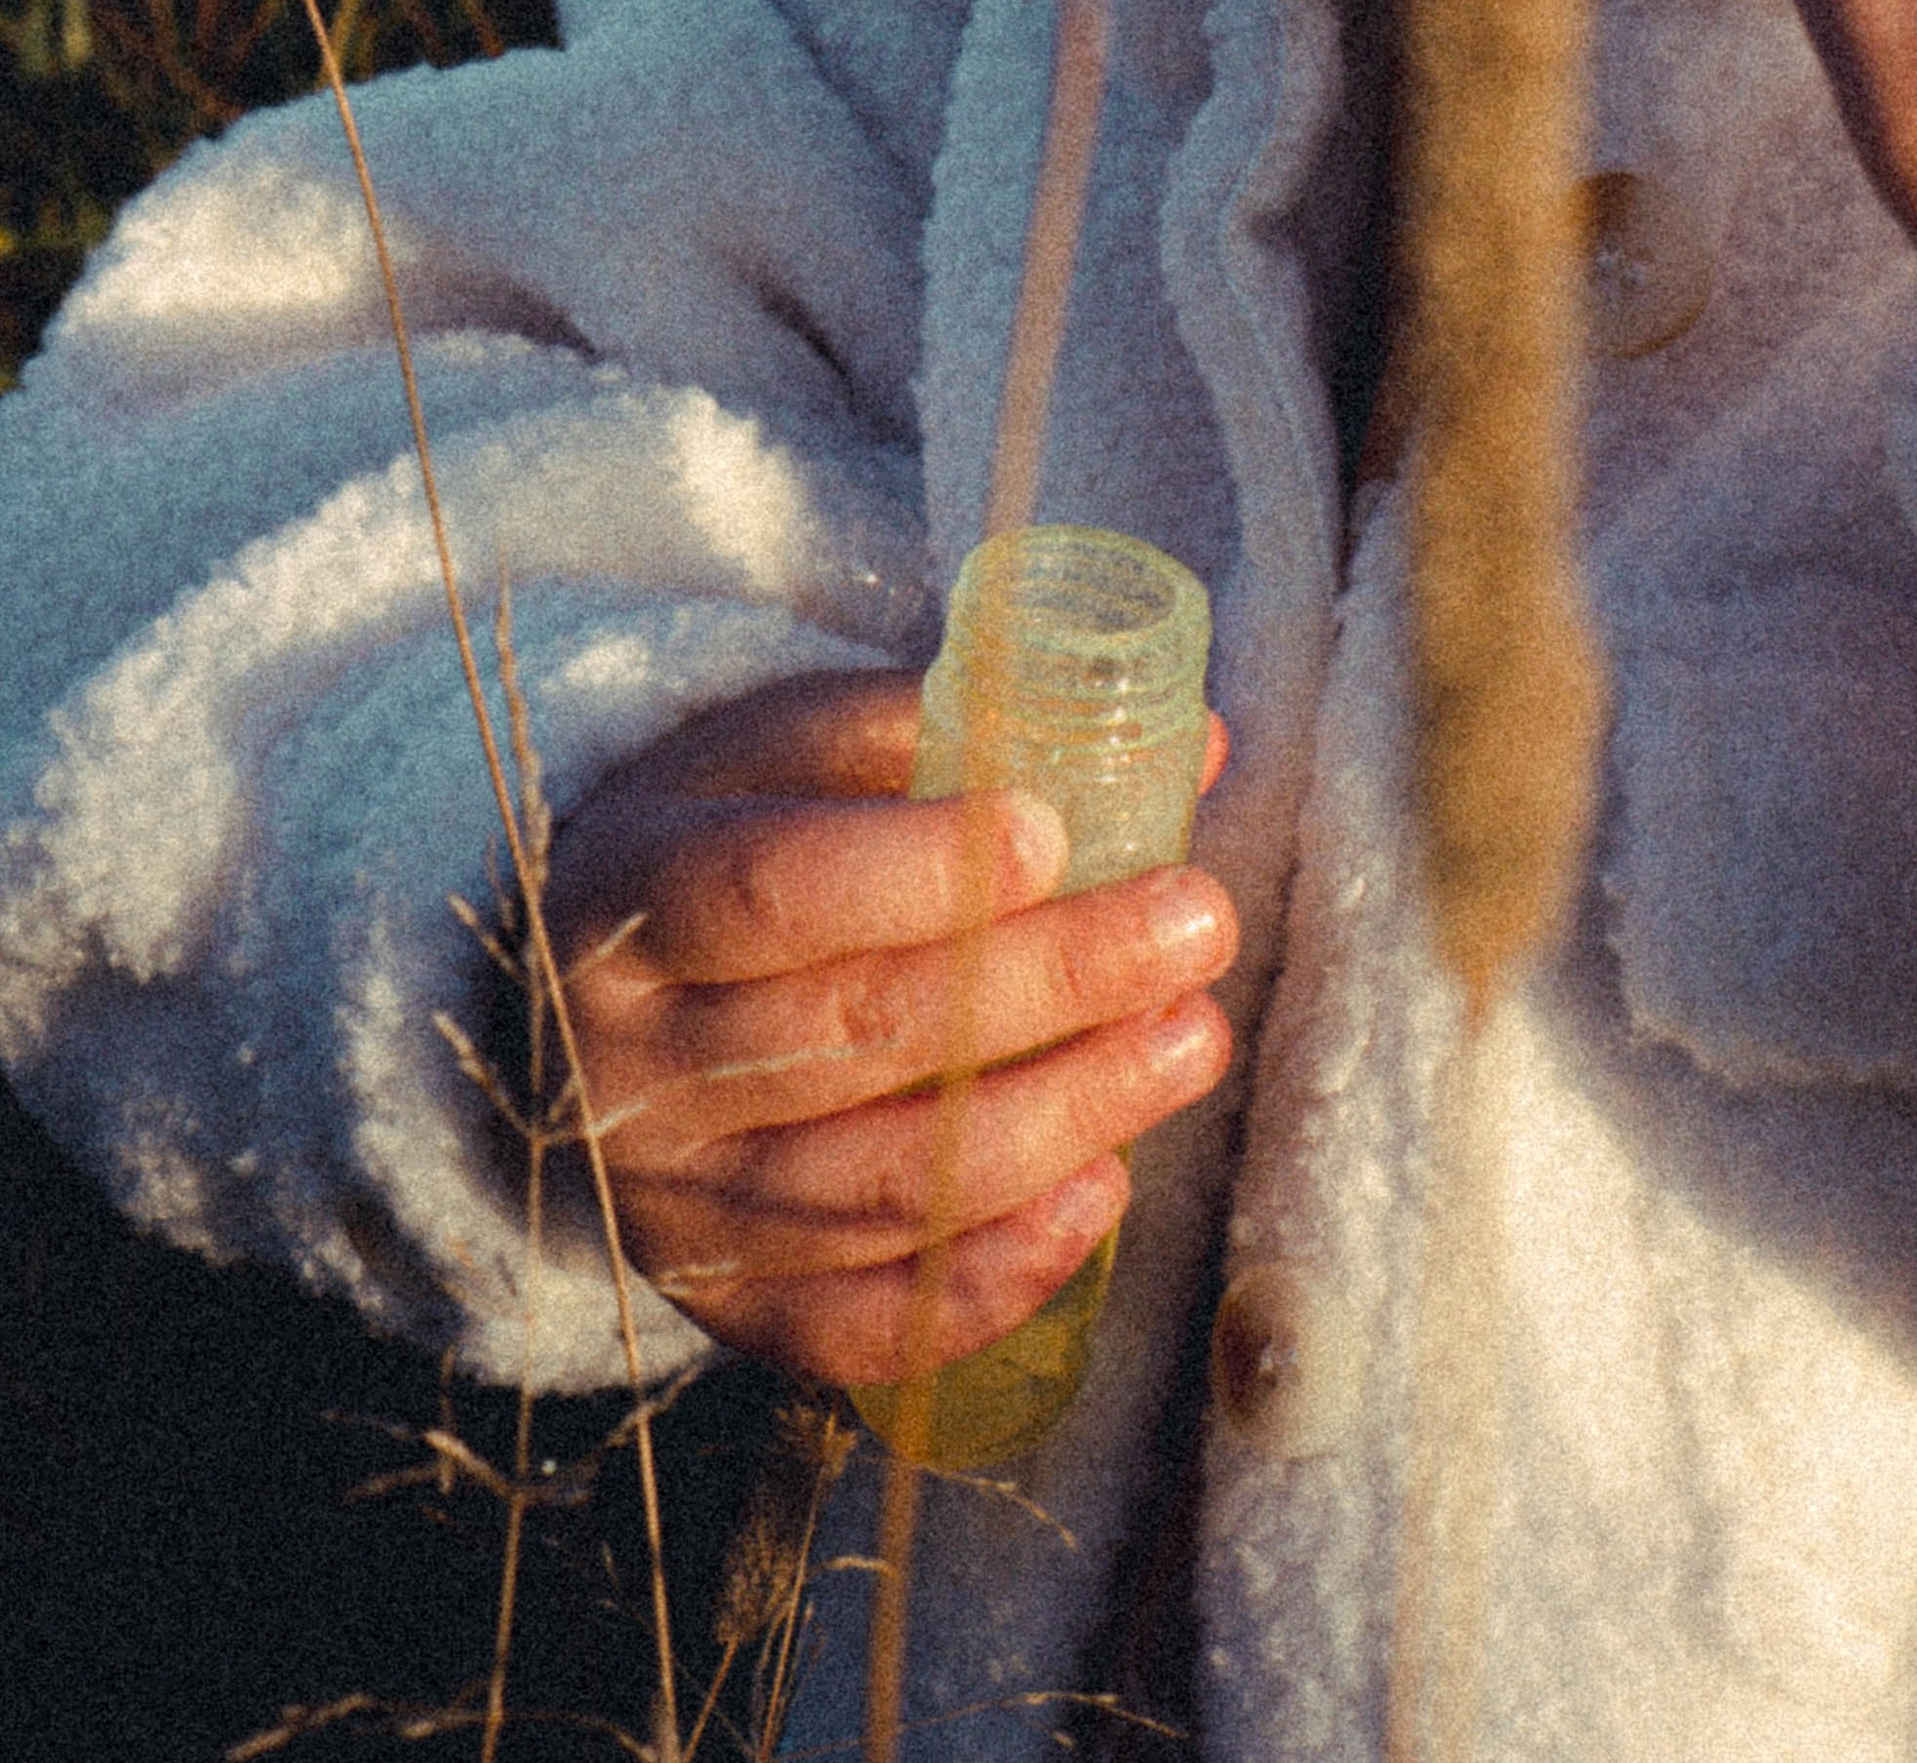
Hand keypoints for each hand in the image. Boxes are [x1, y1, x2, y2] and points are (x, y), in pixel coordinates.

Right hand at [541, 670, 1236, 1386]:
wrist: (580, 1008)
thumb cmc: (720, 846)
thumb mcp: (780, 754)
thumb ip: (951, 732)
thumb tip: (1187, 748)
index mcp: (630, 898)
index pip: (770, 890)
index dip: (917, 868)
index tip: (1053, 833)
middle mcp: (633, 1066)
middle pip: (860, 1034)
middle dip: (1054, 981)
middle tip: (1196, 927)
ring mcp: (674, 1202)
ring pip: (887, 1184)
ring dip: (1065, 1115)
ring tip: (1190, 1041)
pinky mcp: (724, 1304)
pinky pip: (864, 1325)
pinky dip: (996, 1273)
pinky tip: (1102, 1191)